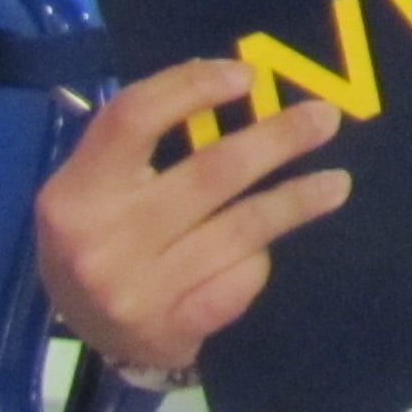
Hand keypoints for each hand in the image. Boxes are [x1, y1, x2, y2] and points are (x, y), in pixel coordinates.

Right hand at [35, 62, 350, 375]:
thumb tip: (232, 77)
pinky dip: (258, 263)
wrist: (89, 335)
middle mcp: (101, 242)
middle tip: (325, 118)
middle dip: (277, 140)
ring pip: (240, 229)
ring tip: (336, 183)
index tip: (246, 76)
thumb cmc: (102, 237)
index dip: (192, 88)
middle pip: (210, 173)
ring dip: (296, 200)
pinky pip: (239, 282)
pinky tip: (271, 250)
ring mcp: (136, 292)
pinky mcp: (170, 331)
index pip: (134, 119)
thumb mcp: (97, 187)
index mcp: (75, 194)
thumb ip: (143, 138)